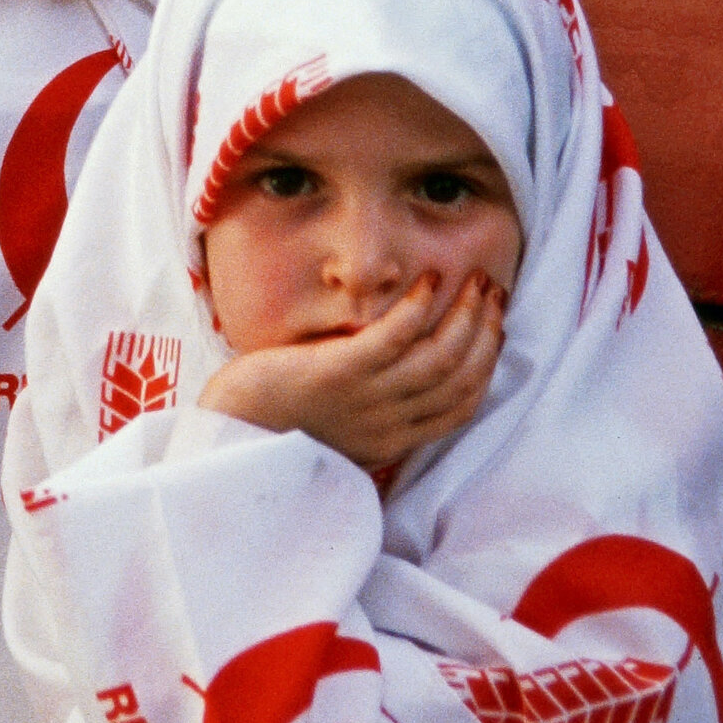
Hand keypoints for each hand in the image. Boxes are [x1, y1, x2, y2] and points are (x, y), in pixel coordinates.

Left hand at [200, 273, 506, 474]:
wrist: (228, 435)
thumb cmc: (275, 424)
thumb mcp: (340, 427)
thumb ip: (375, 408)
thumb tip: (401, 371)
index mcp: (391, 440)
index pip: (461, 406)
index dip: (486, 366)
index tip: (495, 331)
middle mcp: (387, 424)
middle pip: (459, 379)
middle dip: (485, 332)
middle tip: (493, 294)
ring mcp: (365, 400)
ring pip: (439, 358)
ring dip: (464, 315)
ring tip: (475, 282)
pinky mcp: (338, 373)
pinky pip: (394, 338)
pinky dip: (418, 308)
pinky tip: (427, 282)